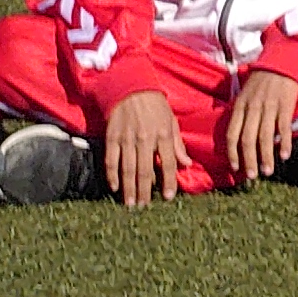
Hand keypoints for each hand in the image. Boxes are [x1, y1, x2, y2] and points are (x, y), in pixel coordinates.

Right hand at [103, 89, 187, 207]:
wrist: (131, 89)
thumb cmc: (156, 107)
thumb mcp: (172, 122)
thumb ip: (177, 145)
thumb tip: (186, 164)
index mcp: (163, 135)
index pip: (168, 163)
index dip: (168, 181)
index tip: (168, 197)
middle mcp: (145, 139)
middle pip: (145, 170)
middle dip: (145, 191)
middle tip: (144, 207)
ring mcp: (127, 139)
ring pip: (127, 169)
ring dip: (129, 188)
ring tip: (130, 204)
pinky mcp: (112, 138)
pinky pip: (111, 160)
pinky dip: (112, 175)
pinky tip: (114, 187)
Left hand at [221, 70, 297, 184]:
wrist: (280, 62)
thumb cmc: (261, 80)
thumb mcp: (243, 94)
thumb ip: (241, 114)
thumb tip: (238, 137)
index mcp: (239, 107)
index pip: (232, 135)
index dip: (233, 154)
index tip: (236, 168)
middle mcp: (252, 109)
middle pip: (247, 140)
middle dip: (249, 161)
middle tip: (252, 177)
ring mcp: (268, 108)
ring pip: (264, 137)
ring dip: (265, 157)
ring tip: (267, 172)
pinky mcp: (285, 106)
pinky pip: (283, 128)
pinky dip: (284, 143)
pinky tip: (285, 155)